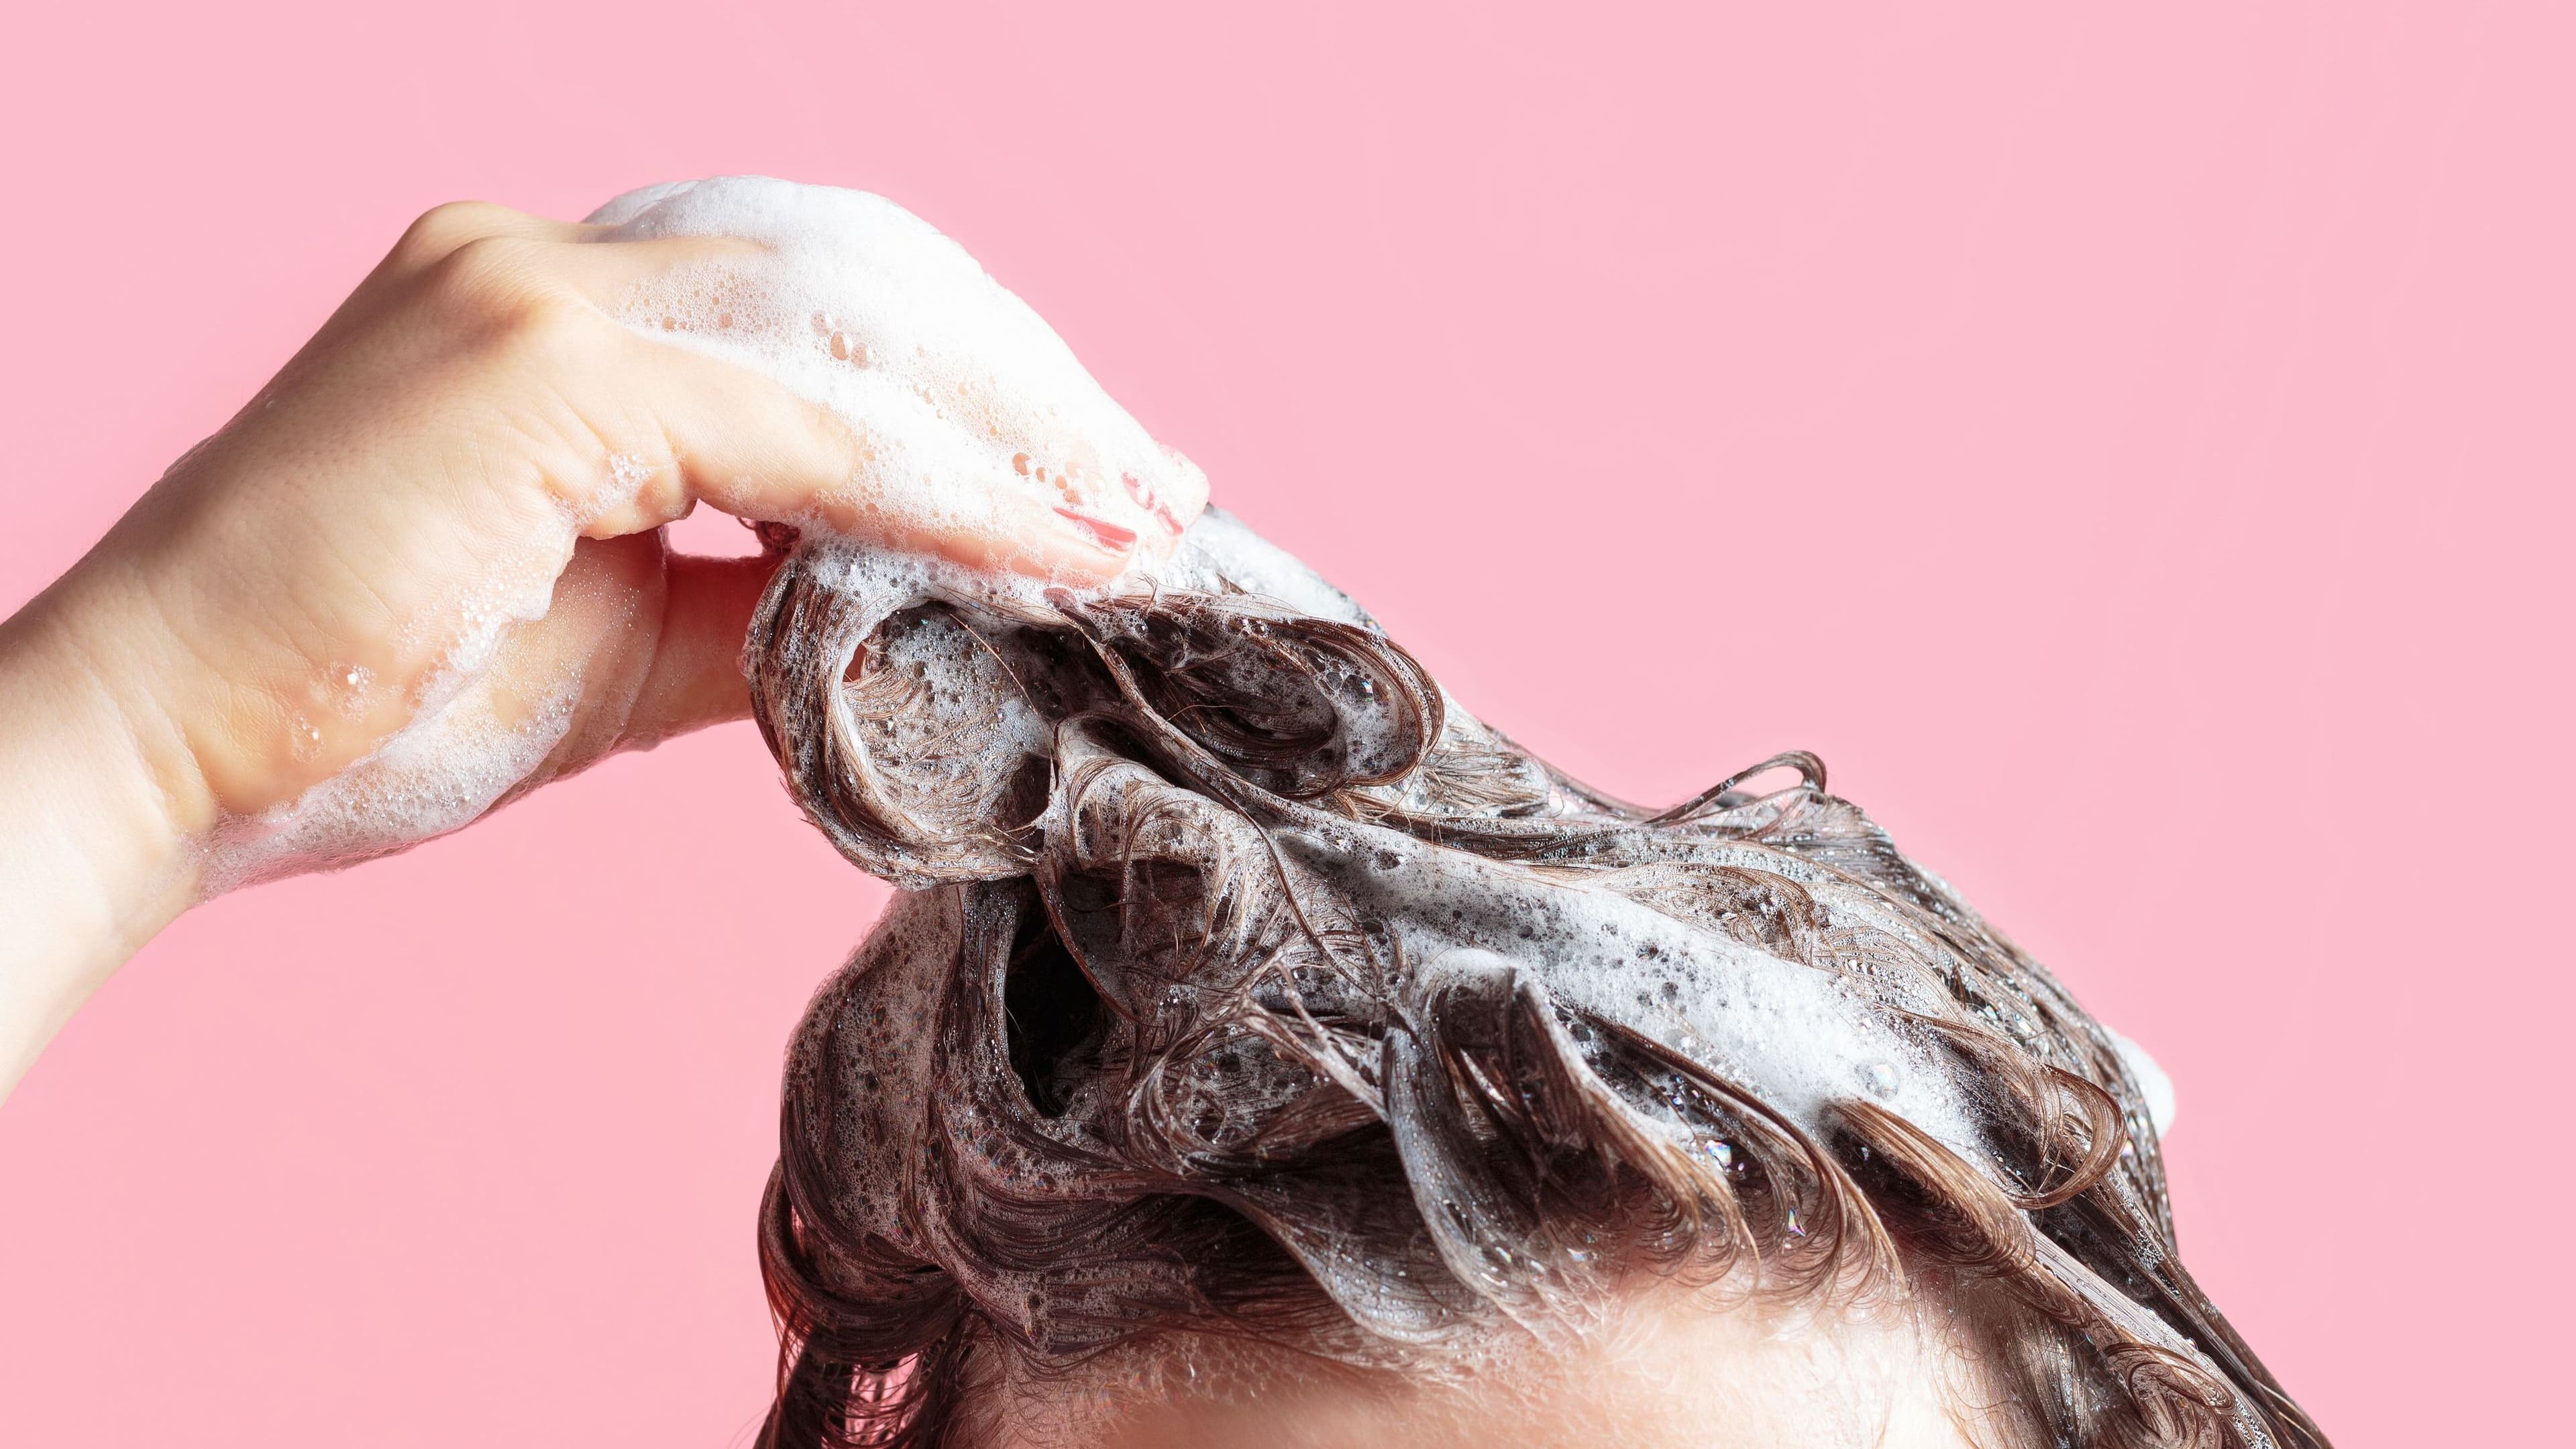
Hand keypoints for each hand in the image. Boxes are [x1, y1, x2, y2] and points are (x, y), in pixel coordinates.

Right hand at [0, 197, 1207, 1092]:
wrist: (151, 760)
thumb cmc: (359, 705)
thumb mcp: (623, 645)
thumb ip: (774, 601)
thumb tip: (927, 610)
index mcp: (557, 296)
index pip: (821, 289)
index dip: (978, 372)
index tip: (1100, 475)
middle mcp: (547, 254)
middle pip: (863, 270)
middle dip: (1031, 380)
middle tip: (1162, 487)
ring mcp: (534, 292)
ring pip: (855, 317)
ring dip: (1019, 424)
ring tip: (1141, 521)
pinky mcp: (536, 373)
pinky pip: (805, 427)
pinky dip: (946, 495)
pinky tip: (1055, 555)